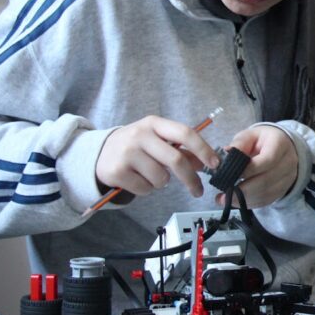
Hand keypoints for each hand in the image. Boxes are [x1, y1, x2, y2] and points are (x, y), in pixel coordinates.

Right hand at [95, 116, 219, 196]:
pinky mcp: (117, 171)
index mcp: (154, 123)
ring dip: (162, 182)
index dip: (203, 149)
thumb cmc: (136, 146)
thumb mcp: (157, 141)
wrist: (100, 152)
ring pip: (161, 178)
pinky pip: (146, 189)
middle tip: (198, 191)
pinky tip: (137, 179)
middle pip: (176, 160)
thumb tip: (206, 163)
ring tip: (151, 174)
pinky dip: (147, 189)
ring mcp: (127, 153)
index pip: (185, 133)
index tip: (214, 164)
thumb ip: (182, 150)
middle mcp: (140, 135)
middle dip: (191, 179)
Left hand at [218, 125, 297, 207]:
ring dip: (245, 198)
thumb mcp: (250, 135)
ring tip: (227, 198)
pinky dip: (250, 202)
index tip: (231, 174)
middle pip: (266, 180)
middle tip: (225, 191)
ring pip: (266, 193)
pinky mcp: (283, 190)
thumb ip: (239, 143)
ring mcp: (288, 178)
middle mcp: (288, 162)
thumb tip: (227, 153)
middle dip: (243, 188)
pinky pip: (266, 200)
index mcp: (280, 144)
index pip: (268, 159)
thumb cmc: (262, 141)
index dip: (249, 169)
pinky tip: (237, 201)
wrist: (281, 148)